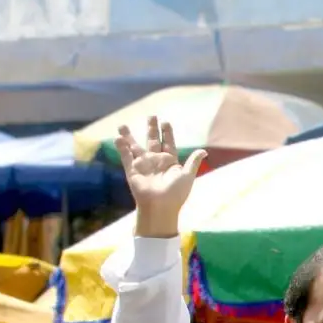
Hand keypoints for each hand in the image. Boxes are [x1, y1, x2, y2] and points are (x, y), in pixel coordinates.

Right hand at [116, 116, 205, 238]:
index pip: (168, 143)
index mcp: (170, 162)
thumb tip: (204, 151)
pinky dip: (121, 148)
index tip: (165, 122)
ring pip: (135, 147)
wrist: (160, 207)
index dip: (167, 133)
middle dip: (151, 129)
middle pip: (153, 141)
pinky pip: (125, 157)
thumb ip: (193, 161)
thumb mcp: (187, 175)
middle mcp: (156, 162)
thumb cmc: (176, 193)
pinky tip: (118, 138)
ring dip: (129, 136)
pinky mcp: (132, 171)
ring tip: (122, 125)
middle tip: (151, 116)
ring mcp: (143, 165)